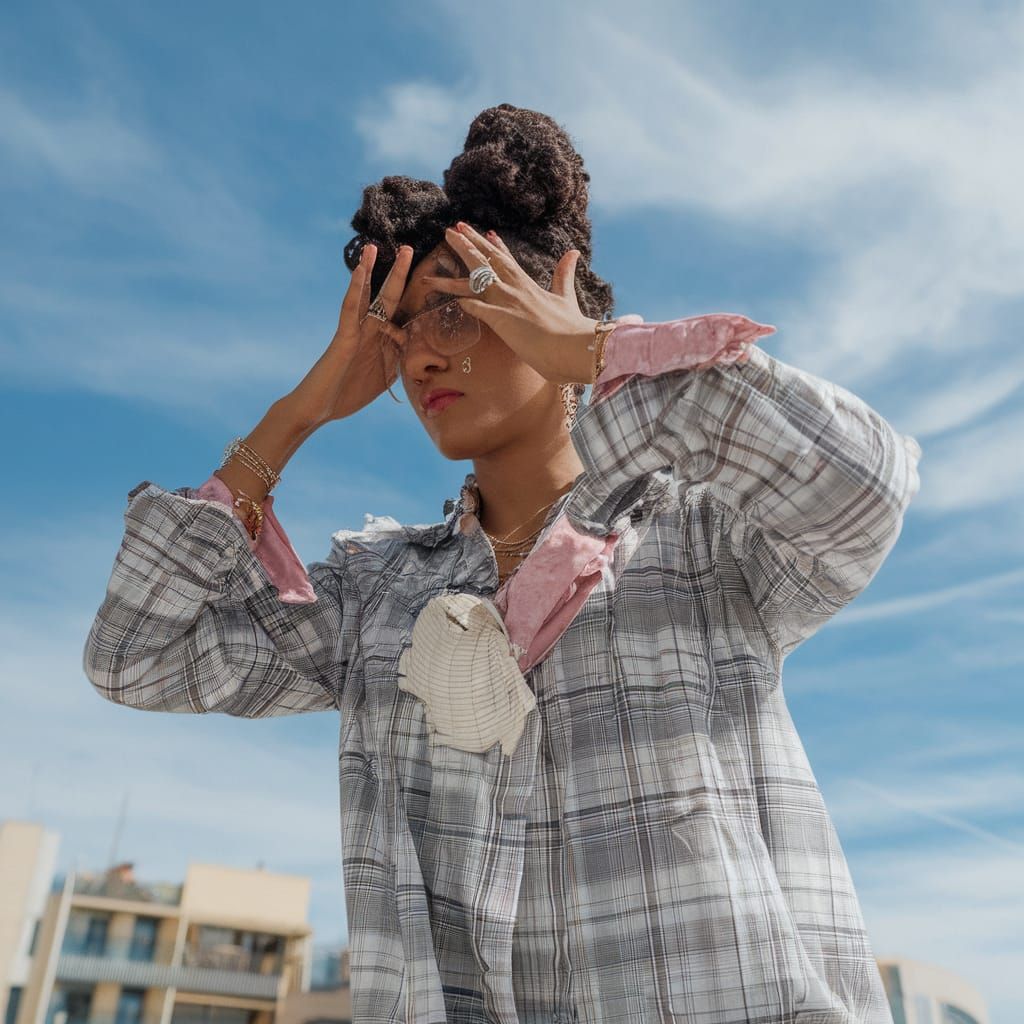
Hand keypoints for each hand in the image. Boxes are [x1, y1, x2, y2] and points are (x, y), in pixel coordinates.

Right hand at [288, 243, 411, 426]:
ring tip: (373, 247)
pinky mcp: (343, 337)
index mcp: (379, 341)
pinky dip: (355, 288)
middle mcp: (367, 331)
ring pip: (364, 296)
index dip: (412, 298)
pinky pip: (350, 309)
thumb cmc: (348, 394)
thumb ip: (400, 360)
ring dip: (369, 270)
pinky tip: (362, 270)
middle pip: (386, 298)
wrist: (319, 409)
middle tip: (408, 249)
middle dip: (397, 274)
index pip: (398, 313)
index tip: (430, 279)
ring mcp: (354, 332)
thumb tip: (419, 350)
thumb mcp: (385, 377)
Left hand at [420, 222, 598, 384]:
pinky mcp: (505, 320)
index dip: (493, 246)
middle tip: (450, 230)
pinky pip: (479, 309)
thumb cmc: (573, 329)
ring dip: (453, 274)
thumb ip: (565, 275)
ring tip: (434, 266)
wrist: (578, 346)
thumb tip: (573, 251)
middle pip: (486, 261)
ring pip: (475, 282)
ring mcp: (509, 302)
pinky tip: (450, 301)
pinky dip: (465, 304)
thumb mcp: (567, 297)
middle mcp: (516, 289)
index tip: (483, 232)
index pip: (507, 260)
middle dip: (467, 245)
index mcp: (530, 285)